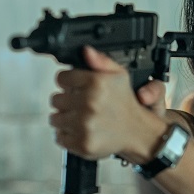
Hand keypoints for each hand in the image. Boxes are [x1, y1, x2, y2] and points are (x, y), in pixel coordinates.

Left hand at [48, 46, 163, 160]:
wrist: (138, 132)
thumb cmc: (125, 104)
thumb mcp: (119, 75)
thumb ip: (101, 61)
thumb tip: (86, 51)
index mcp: (97, 83)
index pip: (61, 78)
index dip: (68, 82)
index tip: (76, 87)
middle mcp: (90, 103)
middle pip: (55, 99)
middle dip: (67, 101)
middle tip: (82, 104)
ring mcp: (84, 124)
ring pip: (55, 118)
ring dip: (65, 118)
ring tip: (82, 118)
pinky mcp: (81, 143)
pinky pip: (59, 137)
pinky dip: (68, 135)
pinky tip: (82, 130)